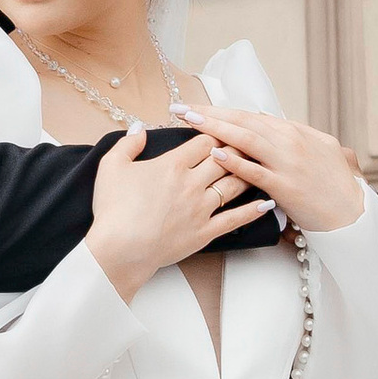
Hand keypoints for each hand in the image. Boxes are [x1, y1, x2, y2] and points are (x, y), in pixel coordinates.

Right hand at [85, 125, 268, 300]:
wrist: (119, 251)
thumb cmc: (113, 210)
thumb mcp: (111, 168)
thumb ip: (128, 143)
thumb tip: (139, 127)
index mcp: (172, 165)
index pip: (204, 140)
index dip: (214, 131)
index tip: (219, 130)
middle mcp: (192, 183)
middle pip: (225, 158)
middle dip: (237, 147)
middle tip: (247, 142)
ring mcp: (202, 209)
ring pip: (234, 184)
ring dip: (248, 172)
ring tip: (259, 165)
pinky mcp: (205, 232)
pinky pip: (235, 218)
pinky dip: (253, 210)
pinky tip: (266, 203)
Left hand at [188, 105, 365, 236]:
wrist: (351, 213)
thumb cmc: (333, 185)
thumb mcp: (318, 151)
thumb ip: (292, 138)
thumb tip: (268, 126)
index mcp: (295, 132)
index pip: (251, 116)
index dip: (222, 111)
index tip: (198, 108)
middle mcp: (290, 141)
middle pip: (243, 121)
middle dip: (209, 113)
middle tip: (181, 108)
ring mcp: (287, 163)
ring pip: (245, 139)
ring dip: (215, 128)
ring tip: (190, 121)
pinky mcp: (285, 186)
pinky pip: (254, 171)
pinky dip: (234, 160)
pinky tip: (215, 153)